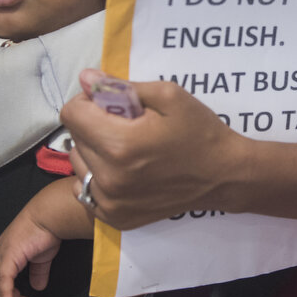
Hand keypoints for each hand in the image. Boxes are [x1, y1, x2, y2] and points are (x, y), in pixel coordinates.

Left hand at [0, 213, 61, 296]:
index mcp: (7, 252)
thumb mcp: (41, 257)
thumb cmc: (46, 231)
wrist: (49, 218)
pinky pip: (4, 282)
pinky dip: (6, 295)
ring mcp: (2, 256)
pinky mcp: (7, 258)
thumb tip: (38, 287)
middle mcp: (0, 254)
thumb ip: (38, 272)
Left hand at [62, 69, 244, 229]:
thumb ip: (121, 86)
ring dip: (94, 152)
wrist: (225, 176)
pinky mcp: (115, 218)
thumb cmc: (199, 131)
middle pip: (74, 138)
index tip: (110, 104)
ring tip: (125, 150)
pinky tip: (124, 172)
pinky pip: (86, 192)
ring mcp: (111, 202)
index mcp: (120, 144)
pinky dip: (99, 178)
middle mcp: (109, 177)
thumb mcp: (168, 95)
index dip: (89, 101)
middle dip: (94, 126)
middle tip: (126, 127)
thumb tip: (85, 79)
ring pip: (78, 165)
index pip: (71, 113)